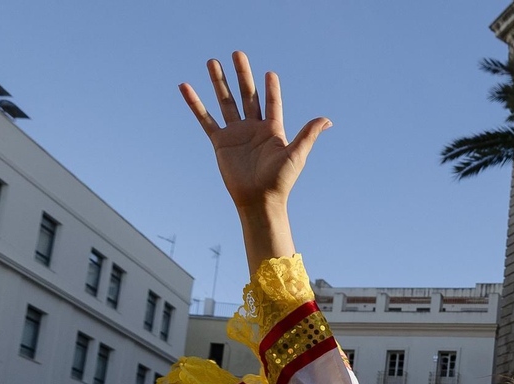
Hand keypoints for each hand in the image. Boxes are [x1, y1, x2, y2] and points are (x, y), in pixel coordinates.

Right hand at [180, 52, 330, 209]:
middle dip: (242, 75)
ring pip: (226, 102)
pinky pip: (205, 119)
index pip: (272, 103)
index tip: (270, 73)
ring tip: (212, 62)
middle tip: (237, 53)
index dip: (271, 89)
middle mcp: (253, 128)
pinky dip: (195, 104)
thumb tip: (327, 120)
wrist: (259, 200)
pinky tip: (186, 87)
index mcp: (273, 130)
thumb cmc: (280, 181)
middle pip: (247, 95)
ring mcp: (236, 133)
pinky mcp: (220, 142)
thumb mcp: (296, 155)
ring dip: (219, 82)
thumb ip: (308, 135)